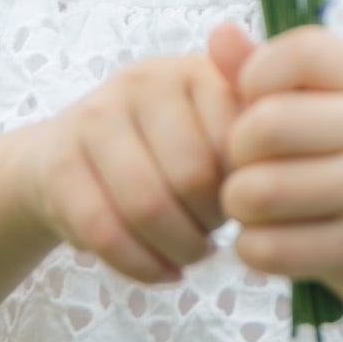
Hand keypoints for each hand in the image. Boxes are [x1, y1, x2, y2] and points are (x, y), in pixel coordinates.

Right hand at [9, 42, 248, 284]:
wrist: (66, 158)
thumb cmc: (167, 150)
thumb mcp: (217, 132)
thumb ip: (257, 136)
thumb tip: (285, 164)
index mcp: (196, 70)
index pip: (240, 140)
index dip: (251, 187)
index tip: (249, 206)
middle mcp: (144, 80)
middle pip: (193, 177)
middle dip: (212, 223)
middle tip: (216, 237)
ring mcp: (95, 116)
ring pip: (146, 206)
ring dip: (178, 249)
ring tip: (193, 254)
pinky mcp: (57, 162)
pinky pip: (103, 231)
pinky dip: (141, 266)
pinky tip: (163, 271)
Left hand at [209, 22, 342, 308]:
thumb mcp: (342, 99)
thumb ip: (275, 70)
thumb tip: (217, 34)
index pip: (300, 53)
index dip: (257, 75)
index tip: (259, 102)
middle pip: (264, 126)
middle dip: (236, 150)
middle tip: (250, 165)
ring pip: (258, 192)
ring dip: (239, 204)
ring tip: (256, 204)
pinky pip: (269, 249)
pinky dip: (252, 247)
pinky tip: (271, 238)